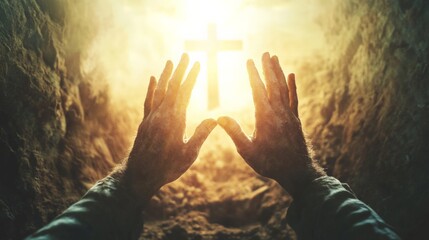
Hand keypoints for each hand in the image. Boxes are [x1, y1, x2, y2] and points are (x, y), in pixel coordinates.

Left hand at [121, 54, 216, 202]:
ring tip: (171, 61)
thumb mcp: (188, 155)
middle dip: (180, 70)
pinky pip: (148, 100)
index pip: (184, 92)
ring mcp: (151, 117)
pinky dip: (151, 88)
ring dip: (166, 75)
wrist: (138, 175)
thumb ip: (200, 135)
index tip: (198, 64)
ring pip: (159, 90)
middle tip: (186, 55)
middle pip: (171, 87)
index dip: (191, 77)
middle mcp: (161, 114)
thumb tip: (215, 119)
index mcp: (174, 120)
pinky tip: (152, 79)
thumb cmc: (166, 168)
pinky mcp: (145, 122)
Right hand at [218, 53, 324, 197]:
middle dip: (268, 68)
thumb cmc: (270, 163)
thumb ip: (234, 133)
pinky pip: (293, 98)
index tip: (249, 60)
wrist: (297, 172)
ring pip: (284, 88)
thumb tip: (219, 117)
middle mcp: (278, 112)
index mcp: (265, 117)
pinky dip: (292, 86)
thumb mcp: (247, 150)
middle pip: (273, 84)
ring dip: (279, 72)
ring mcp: (289, 114)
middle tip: (265, 52)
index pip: (258, 90)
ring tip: (275, 58)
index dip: (253, 74)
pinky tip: (292, 76)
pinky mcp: (295, 119)